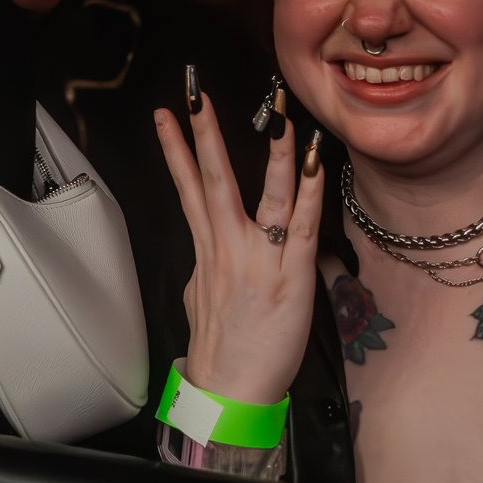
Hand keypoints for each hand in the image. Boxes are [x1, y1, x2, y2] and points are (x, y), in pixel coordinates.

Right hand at [152, 91, 322, 404]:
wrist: (232, 386)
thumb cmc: (221, 348)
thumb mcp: (201, 295)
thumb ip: (209, 264)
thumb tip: (212, 252)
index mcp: (207, 249)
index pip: (188, 188)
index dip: (176, 149)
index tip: (166, 115)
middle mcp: (229, 246)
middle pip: (214, 180)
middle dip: (204, 135)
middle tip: (196, 95)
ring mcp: (261, 259)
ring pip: (267, 196)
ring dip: (272, 154)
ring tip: (276, 117)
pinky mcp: (293, 275)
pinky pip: (304, 226)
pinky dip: (311, 193)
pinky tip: (316, 166)